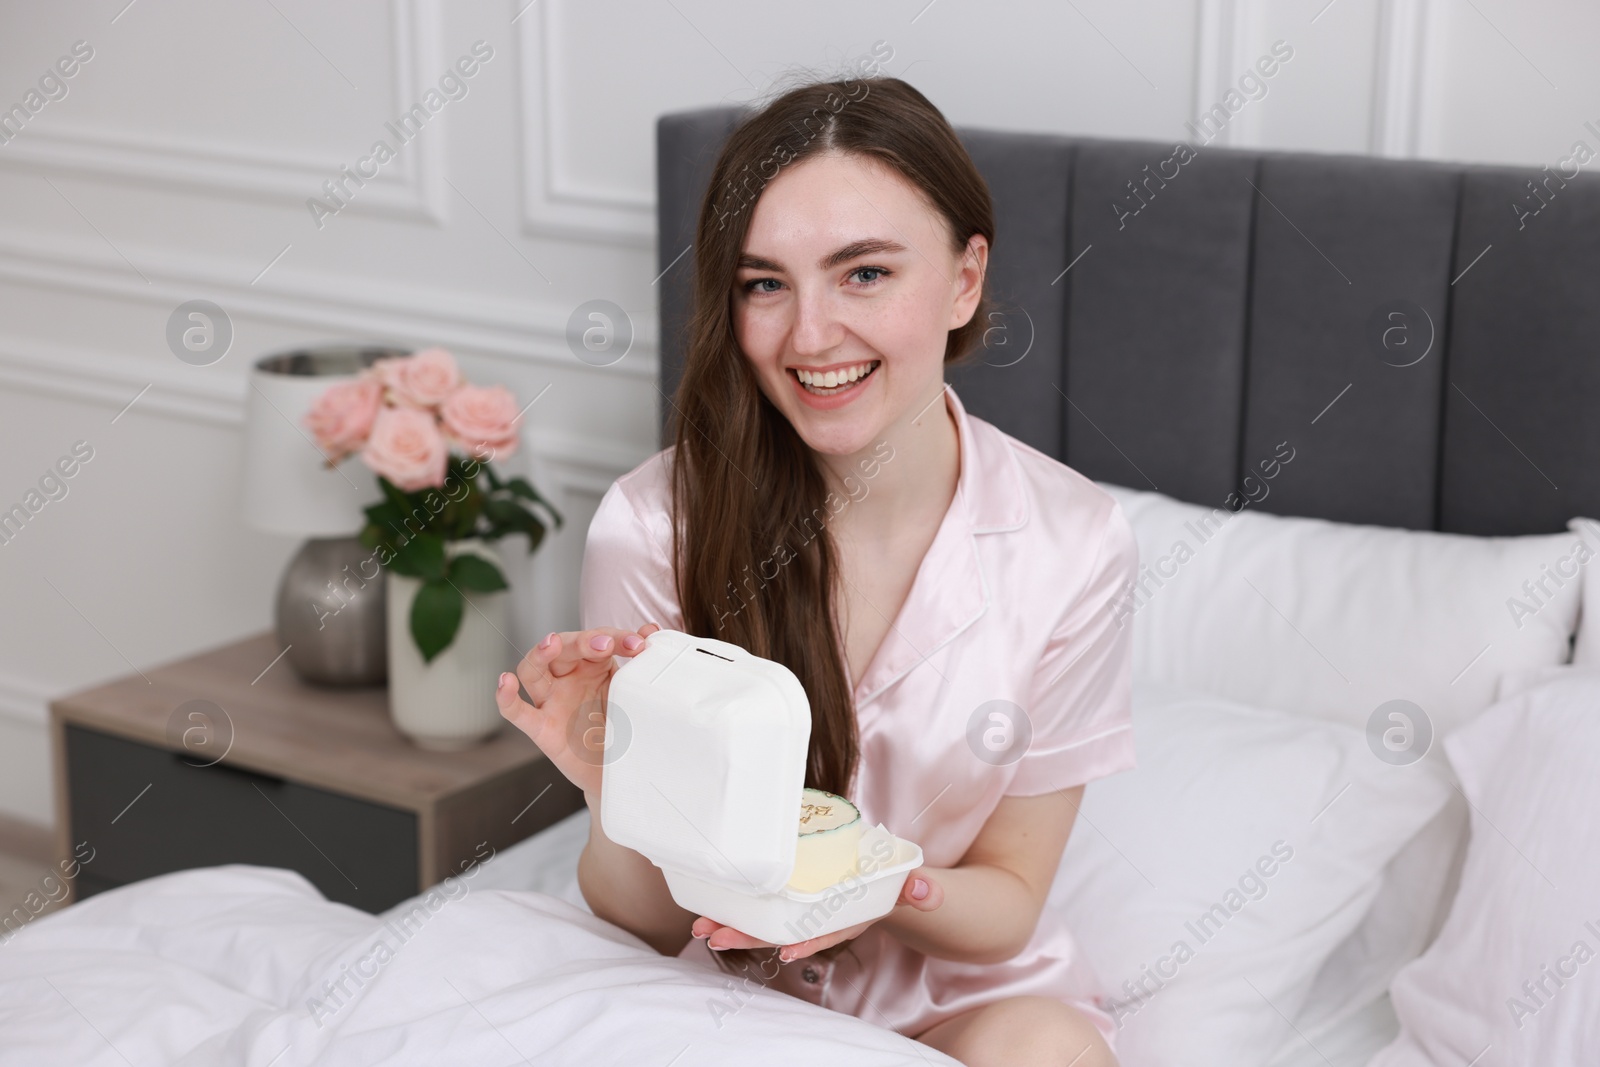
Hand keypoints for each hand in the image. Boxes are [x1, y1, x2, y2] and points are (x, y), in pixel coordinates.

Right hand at [494, 623, 661, 796]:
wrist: (618, 774)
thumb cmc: (622, 728)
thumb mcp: (633, 692)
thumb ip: (639, 662)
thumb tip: (649, 629)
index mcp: (593, 665)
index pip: (598, 640)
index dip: (616, 638)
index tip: (638, 645)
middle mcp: (568, 679)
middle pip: (564, 648)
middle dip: (584, 641)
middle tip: (605, 644)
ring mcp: (551, 702)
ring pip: (533, 670)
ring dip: (540, 654)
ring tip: (552, 643)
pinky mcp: (541, 729)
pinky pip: (517, 712)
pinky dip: (507, 698)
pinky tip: (505, 682)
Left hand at [690, 868, 942, 962]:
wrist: (882, 883)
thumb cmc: (892, 884)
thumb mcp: (911, 885)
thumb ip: (919, 888)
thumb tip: (926, 889)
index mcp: (848, 917)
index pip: (825, 932)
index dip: (806, 942)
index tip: (785, 950)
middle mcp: (820, 919)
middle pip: (782, 932)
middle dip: (748, 936)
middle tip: (715, 936)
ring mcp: (803, 912)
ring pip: (765, 924)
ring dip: (734, 926)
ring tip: (703, 928)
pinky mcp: (791, 899)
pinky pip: (762, 908)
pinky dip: (739, 910)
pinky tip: (714, 910)